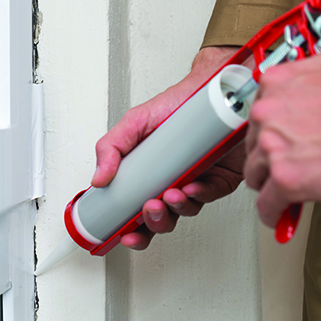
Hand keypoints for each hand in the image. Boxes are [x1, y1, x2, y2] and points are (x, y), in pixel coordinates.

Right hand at [92, 46, 246, 249]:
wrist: (209, 87)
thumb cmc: (176, 103)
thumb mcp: (135, 122)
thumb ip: (112, 147)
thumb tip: (98, 179)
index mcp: (150, 175)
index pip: (137, 210)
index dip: (131, 227)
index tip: (123, 233)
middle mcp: (173, 180)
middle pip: (162, 218)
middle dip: (154, 222)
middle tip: (149, 209)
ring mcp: (197, 180)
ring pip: (186, 210)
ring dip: (176, 209)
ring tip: (170, 195)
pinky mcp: (221, 177)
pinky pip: (211, 194)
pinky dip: (201, 195)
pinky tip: (192, 188)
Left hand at [244, 47, 320, 227]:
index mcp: (277, 83)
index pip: (261, 115)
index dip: (274, 133)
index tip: (283, 143)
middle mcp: (267, 112)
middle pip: (254, 145)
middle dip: (272, 158)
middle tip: (291, 168)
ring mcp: (272, 146)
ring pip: (256, 176)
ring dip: (271, 185)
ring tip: (287, 194)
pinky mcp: (286, 179)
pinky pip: (268, 205)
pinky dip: (274, 214)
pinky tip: (283, 216)